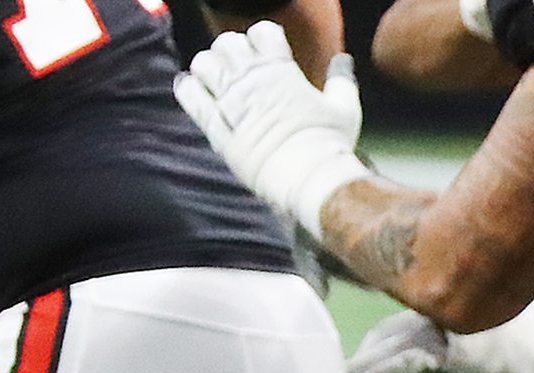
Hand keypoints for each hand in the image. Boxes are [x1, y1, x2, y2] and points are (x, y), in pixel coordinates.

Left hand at [175, 25, 371, 242]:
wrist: (310, 179)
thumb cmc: (330, 146)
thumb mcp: (344, 109)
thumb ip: (341, 81)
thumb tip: (343, 62)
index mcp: (282, 69)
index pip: (262, 32)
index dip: (263, 39)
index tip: (265, 53)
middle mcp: (252, 79)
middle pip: (227, 43)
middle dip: (232, 51)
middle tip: (238, 67)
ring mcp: (231, 100)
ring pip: (203, 62)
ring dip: (208, 67)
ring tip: (216, 79)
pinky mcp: (216, 125)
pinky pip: (189, 94)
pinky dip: (188, 88)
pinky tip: (194, 91)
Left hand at [347, 299, 533, 372]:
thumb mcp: (512, 315)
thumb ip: (493, 312)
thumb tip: (503, 313)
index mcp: (456, 304)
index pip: (411, 316)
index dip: (388, 332)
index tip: (371, 346)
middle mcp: (446, 313)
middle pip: (396, 329)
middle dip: (372, 347)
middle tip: (350, 366)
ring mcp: (448, 332)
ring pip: (395, 345)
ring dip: (367, 363)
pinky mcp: (452, 354)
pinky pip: (407, 363)